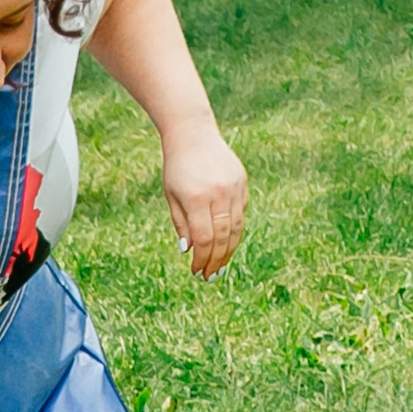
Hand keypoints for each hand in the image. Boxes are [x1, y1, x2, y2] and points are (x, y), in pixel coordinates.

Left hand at [160, 122, 246, 279]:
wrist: (193, 134)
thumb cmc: (176, 168)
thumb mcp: (171, 196)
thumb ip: (181, 224)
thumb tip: (190, 250)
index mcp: (197, 198)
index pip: (204, 239)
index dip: (202, 259)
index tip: (197, 272)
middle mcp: (219, 194)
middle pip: (223, 237)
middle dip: (217, 260)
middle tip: (211, 276)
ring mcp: (233, 187)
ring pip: (237, 227)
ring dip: (229, 250)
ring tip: (221, 266)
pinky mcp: (242, 182)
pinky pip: (241, 212)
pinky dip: (235, 230)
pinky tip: (227, 243)